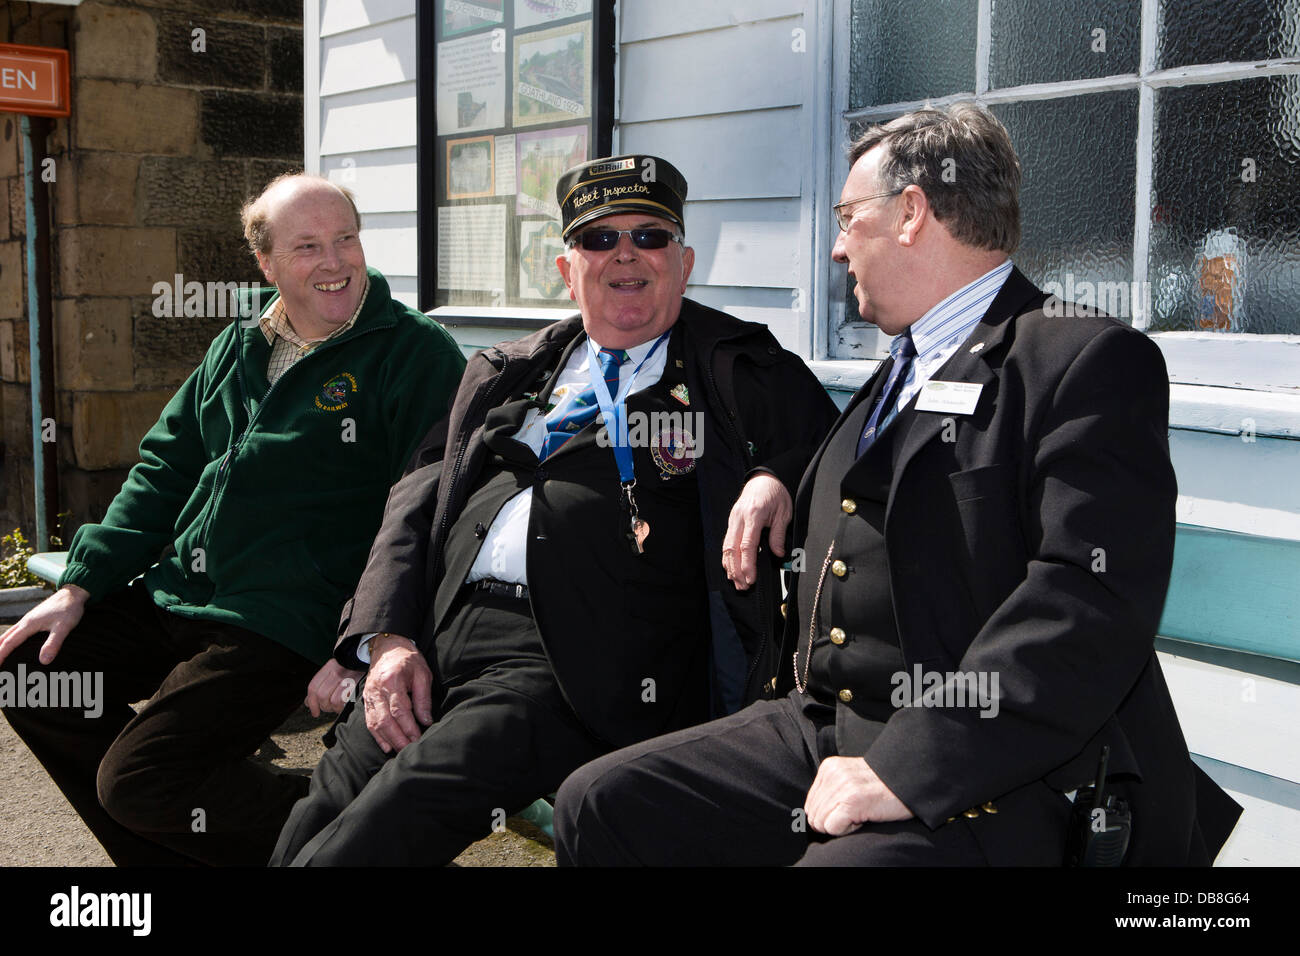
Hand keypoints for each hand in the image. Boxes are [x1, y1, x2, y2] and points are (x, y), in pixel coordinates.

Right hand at [0, 584, 89, 667]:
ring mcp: (29, 618)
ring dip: (2, 643)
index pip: (10, 642)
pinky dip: (10, 637)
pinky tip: (15, 641)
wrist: (73, 593)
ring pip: (10, 632)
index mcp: (29, 624)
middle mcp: (26, 621)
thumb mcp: (63, 627)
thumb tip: (44, 661)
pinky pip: (17, 629)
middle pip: (6, 637)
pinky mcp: (35, 617)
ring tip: (0, 654)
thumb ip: (53, 643)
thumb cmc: (69, 609)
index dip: (2, 654)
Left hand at [304, 658, 364, 716]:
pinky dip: (344, 708)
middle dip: (324, 706)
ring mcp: (349, 679)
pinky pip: (346, 703)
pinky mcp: (359, 686)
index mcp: (330, 666)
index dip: (312, 702)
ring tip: (339, 706)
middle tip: (329, 707)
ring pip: (334, 702)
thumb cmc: (354, 668)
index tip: (314, 712)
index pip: (313, 687)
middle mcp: (338, 671)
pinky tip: (346, 704)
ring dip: (335, 708)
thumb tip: (308, 702)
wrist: (372, 659)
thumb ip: (322, 684)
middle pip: (322, 696)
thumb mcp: (336, 670)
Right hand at [361, 634, 433, 753]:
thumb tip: (426, 721)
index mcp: (392, 681)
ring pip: (375, 723)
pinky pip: (369, 721)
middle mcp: (376, 690)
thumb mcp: (422, 673)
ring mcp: (369, 696)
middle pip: (385, 720)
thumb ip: (423, 698)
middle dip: (398, 738)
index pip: (399, 710)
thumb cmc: (408, 659)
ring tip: (400, 751)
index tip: (418, 739)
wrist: (387, 646)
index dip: (408, 728)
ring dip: (387, 739)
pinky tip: (386, 745)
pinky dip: (377, 735)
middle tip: (409, 750)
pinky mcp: (366, 700)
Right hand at [722, 474, 792, 589]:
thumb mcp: (784, 512)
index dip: (748, 564)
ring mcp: (733, 519)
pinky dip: (727, 558)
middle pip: (732, 549)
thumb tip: (777, 554)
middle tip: (743, 586)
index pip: (747, 545)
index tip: (751, 579)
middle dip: (737, 570)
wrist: (763, 478)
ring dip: (730, 566)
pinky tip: (731, 569)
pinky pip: (726, 542)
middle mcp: (739, 518)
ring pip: (726, 547)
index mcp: (754, 514)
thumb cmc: (775, 493)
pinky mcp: (731, 521)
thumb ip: (779, 534)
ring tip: (737, 582)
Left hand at [804, 756, 912, 835]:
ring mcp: (842, 787)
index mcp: (829, 767)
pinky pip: (832, 828)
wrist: (909, 782)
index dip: (828, 814)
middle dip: (833, 821)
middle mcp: (833, 774)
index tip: (848, 808)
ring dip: (841, 825)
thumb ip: (830, 791)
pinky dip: (847, 830)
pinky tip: (862, 818)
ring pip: (821, 823)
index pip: (810, 804)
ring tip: (860, 812)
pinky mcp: (852, 801)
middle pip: (813, 815)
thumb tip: (812, 815)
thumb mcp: (849, 779)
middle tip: (856, 812)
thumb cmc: (882, 786)